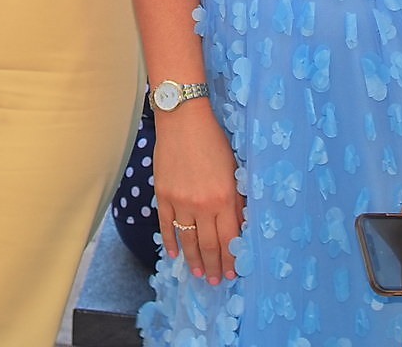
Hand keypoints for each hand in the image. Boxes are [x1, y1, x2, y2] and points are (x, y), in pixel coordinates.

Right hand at [153, 107, 244, 283]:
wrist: (183, 120)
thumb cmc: (213, 141)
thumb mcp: (233, 170)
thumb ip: (236, 200)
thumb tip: (238, 227)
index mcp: (225, 198)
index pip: (229, 240)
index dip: (230, 260)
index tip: (231, 273)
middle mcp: (203, 205)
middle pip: (209, 245)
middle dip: (213, 266)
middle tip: (213, 280)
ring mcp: (180, 201)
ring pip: (188, 240)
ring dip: (193, 259)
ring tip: (197, 272)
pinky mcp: (163, 195)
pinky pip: (166, 225)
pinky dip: (170, 241)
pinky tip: (174, 252)